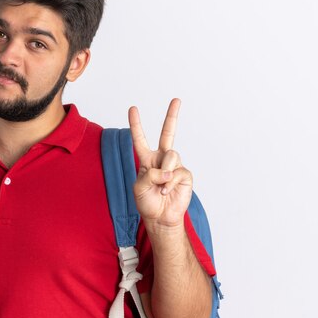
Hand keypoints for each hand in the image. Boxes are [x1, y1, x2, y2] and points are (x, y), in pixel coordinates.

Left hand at [128, 98, 191, 229]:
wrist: (160, 218)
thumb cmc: (147, 202)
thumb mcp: (139, 187)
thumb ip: (149, 174)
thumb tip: (168, 171)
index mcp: (147, 160)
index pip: (140, 139)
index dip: (136, 124)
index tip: (133, 108)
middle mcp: (162, 159)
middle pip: (168, 133)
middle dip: (172, 116)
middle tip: (177, 99)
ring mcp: (174, 166)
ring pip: (171, 156)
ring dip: (164, 172)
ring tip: (161, 187)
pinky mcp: (185, 175)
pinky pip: (177, 172)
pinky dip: (169, 183)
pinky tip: (167, 192)